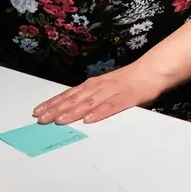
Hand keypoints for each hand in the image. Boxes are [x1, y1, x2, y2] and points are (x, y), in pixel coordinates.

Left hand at [33, 62, 165, 124]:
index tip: (37, 112)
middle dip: (56, 109)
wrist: (152, 70)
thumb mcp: (107, 87)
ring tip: (59, 120)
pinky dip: (100, 112)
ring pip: (89, 102)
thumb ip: (93, 97)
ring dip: (73, 111)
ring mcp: (113, 91)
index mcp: (94, 85)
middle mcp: (99, 87)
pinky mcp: (127, 97)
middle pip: (75, 99)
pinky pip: (112, 106)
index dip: (53, 103)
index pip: (69, 95)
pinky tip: (89, 119)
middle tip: (40, 119)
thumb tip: (74, 110)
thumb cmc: (130, 81)